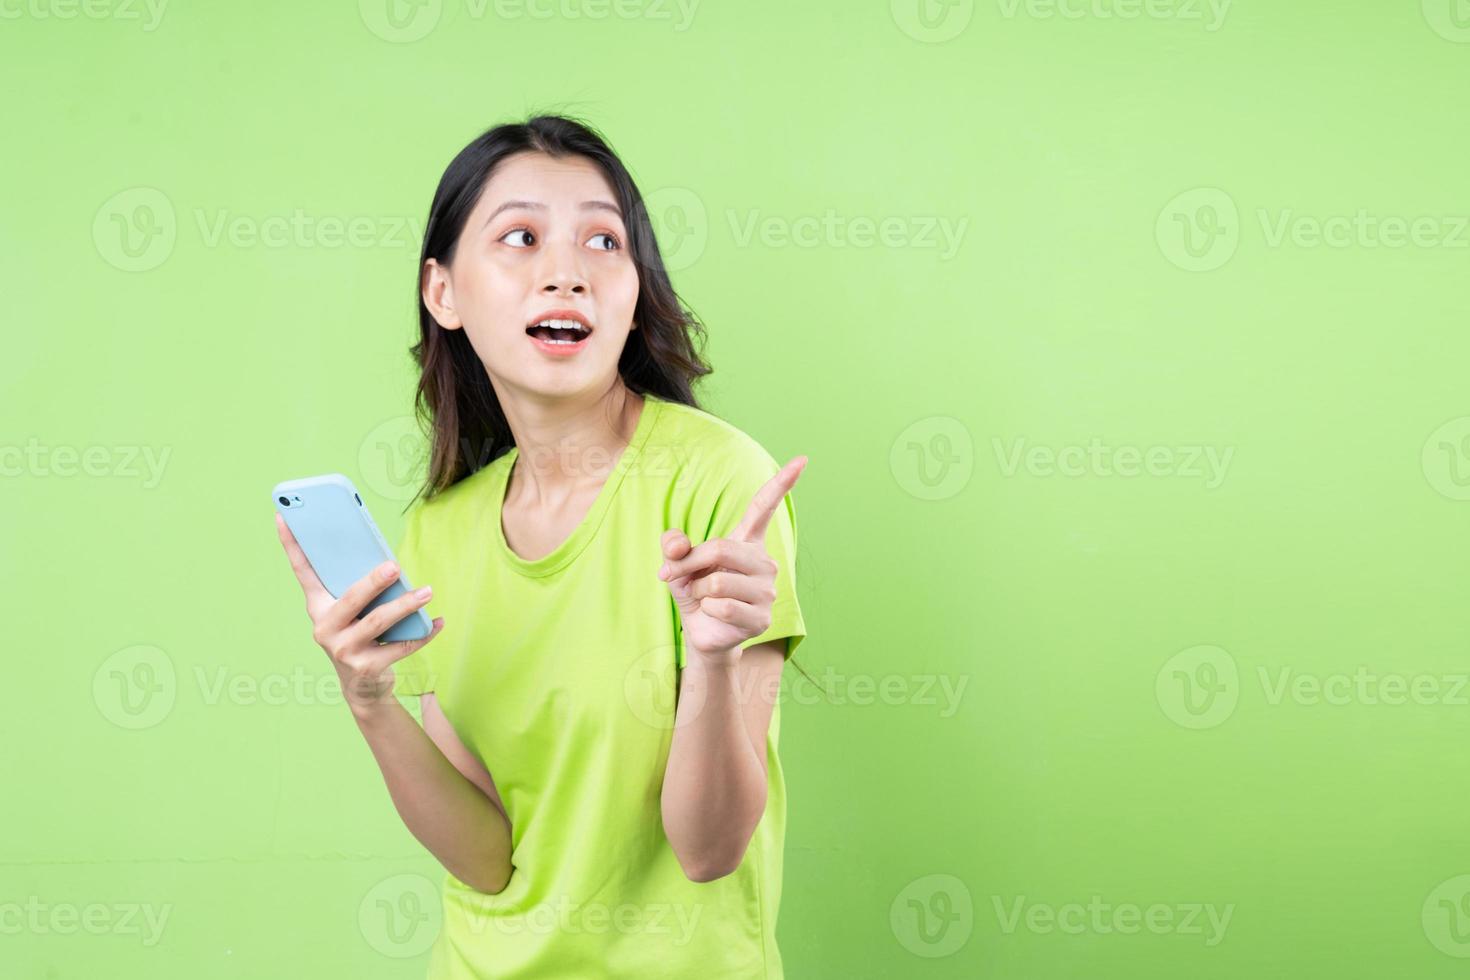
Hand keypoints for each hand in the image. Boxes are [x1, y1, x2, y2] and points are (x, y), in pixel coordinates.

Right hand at [274, 512, 443, 710]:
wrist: (362, 687)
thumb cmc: (358, 636)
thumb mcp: (351, 614)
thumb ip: (360, 590)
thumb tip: (387, 561)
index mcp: (318, 608)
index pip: (303, 572)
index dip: (292, 544)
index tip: (282, 515)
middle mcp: (325, 628)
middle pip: (351, 599)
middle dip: (373, 582)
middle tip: (394, 566)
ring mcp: (344, 650)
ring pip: (379, 622)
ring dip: (406, 606)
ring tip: (427, 592)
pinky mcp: (367, 667)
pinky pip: (401, 646)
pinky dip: (423, 634)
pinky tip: (438, 622)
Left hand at [656, 456, 806, 664]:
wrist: (702, 632)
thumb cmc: (694, 591)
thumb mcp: (677, 563)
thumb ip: (673, 546)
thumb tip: (677, 546)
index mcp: (748, 542)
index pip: (764, 508)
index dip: (782, 483)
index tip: (802, 459)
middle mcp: (764, 562)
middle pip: (721, 548)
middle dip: (688, 564)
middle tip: (672, 575)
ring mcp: (768, 591)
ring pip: (717, 581)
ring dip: (696, 591)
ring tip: (703, 598)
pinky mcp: (762, 618)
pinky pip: (722, 606)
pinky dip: (706, 610)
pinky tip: (714, 614)